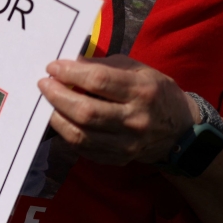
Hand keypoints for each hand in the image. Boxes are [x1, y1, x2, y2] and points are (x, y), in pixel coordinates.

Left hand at [37, 55, 198, 165]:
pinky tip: (62, 119)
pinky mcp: (116, 158)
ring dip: (56, 117)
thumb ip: (105, 66)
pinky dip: (66, 133)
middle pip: (85, 111)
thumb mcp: (139, 70)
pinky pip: (82, 148)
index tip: (53, 67)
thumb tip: (70, 64)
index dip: (70, 73)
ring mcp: (125, 144)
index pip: (99, 81)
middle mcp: (135, 120)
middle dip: (57, 96)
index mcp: (143, 91)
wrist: (179, 132)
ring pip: (79, 134)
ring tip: (48, 102)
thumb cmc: (155, 93)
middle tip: (44, 84)